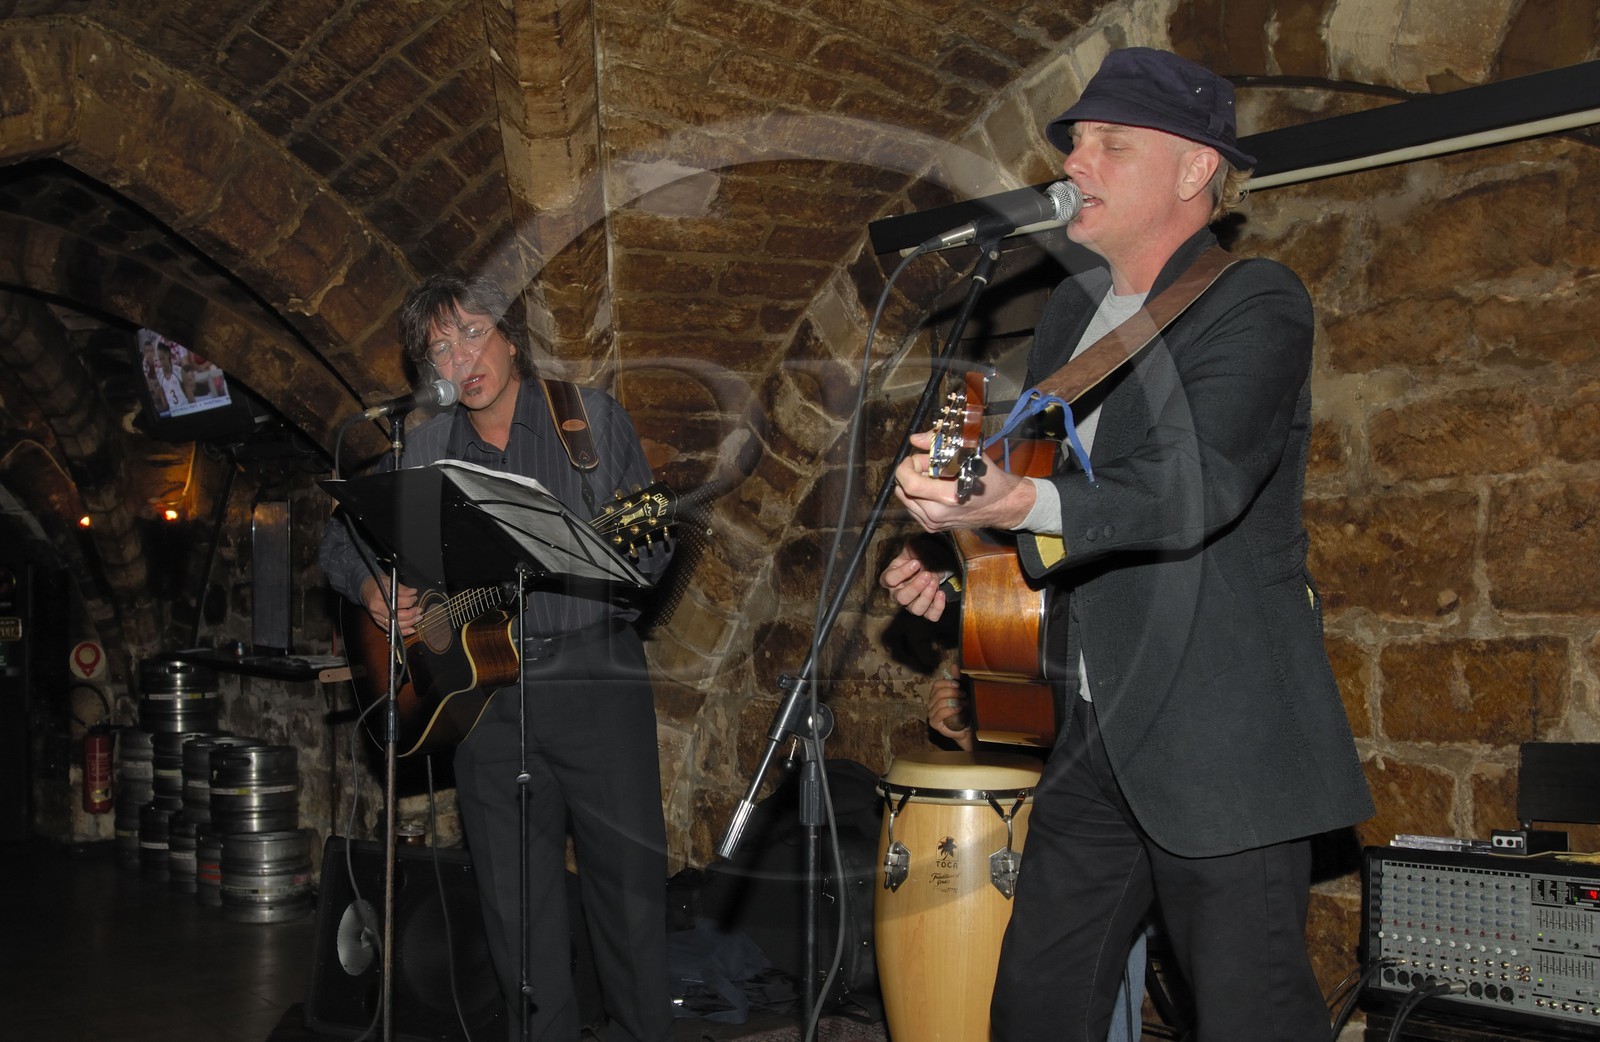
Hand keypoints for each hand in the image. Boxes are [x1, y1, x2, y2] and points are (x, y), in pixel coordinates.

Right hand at [359, 575, 420, 636]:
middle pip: (397, 616)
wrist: (364, 589)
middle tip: (419, 610)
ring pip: (395, 625)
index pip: (398, 602)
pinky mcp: (377, 622)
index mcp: (379, 596)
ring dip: (409, 623)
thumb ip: (402, 588)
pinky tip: (411, 629)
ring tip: (418, 618)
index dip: (409, 601)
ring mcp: (376, 617)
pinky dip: (402, 631)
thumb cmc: (377, 584)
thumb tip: (413, 592)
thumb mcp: (389, 581)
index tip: (415, 597)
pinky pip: (391, 630)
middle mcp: (376, 608)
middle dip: (411, 614)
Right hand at [879, 540, 949, 620]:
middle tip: (927, 575)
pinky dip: (938, 607)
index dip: (902, 572)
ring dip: (926, 597)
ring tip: (934, 582)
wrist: (931, 565)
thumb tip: (914, 545)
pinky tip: (941, 594)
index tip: (916, 563)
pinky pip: (931, 616)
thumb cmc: (917, 558)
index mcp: (891, 578)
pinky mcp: (926, 610)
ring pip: (916, 610)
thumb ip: (912, 547)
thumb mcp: (913, 549)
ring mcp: (912, 604)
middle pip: (901, 598)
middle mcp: (898, 594)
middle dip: (915, 587)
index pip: (889, 579)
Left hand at [893, 431, 1036, 532]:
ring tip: (933, 478)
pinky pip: (912, 507)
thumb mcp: (968, 455)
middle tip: (928, 466)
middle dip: (911, 473)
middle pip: (903, 490)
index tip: (914, 458)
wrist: (1001, 506)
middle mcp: (937, 514)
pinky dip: (917, 495)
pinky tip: (934, 490)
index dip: (906, 467)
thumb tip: (915, 439)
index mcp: (948, 497)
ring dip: (913, 484)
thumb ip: (938, 445)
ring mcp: (933, 523)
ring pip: (905, 498)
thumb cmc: (987, 479)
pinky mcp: (932, 527)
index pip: (909, 483)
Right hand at [926, 678, 972, 751]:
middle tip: (964, 695)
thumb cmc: (964, 710)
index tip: (958, 685)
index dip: (947, 683)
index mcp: (936, 694)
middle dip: (953, 692)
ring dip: (953, 701)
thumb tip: (954, 665)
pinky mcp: (934, 722)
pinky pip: (939, 713)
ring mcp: (931, 713)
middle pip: (938, 692)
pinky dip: (949, 710)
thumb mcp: (962, 692)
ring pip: (939, 702)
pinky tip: (958, 708)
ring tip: (964, 703)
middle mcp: (931, 703)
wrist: (967, 727)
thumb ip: (957, 679)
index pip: (936, 684)